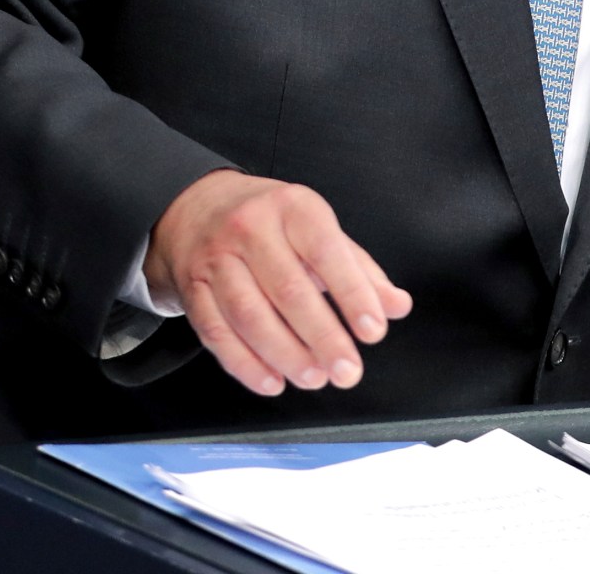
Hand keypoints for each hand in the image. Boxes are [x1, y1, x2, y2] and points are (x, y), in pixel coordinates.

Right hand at [144, 169, 413, 396]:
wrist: (197, 207)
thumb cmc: (272, 223)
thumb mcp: (320, 230)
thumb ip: (360, 270)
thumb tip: (397, 306)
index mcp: (294, 208)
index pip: (327, 253)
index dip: (352, 295)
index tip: (373, 331)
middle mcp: (251, 228)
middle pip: (288, 290)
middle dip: (322, 337)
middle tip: (347, 371)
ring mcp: (216, 258)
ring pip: (249, 314)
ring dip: (284, 354)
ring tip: (314, 378)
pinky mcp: (192, 288)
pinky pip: (215, 331)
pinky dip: (244, 363)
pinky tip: (271, 381)